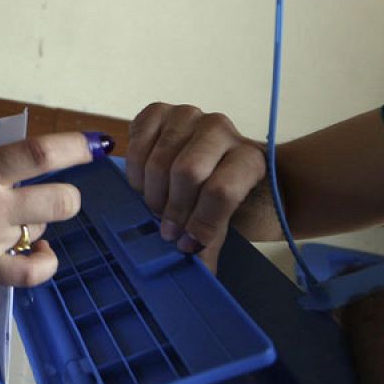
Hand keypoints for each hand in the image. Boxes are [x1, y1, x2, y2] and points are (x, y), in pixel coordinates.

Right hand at [0, 132, 90, 287]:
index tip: (94, 143)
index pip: (39, 154)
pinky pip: (30, 273)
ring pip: (41, 231)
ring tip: (10, 220)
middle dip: (67, 195)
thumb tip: (25, 174)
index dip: (75, 147)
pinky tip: (44, 253)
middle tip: (51, 191)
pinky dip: (44, 263)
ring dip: (35, 223)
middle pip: (61, 202)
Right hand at [126, 103, 266, 256]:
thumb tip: (198, 273)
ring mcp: (189, 115)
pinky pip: (138, 139)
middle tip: (166, 228)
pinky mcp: (160, 111)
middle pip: (187, 172)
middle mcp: (221, 129)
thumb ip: (212, 240)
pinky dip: (135, 167)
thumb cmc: (230, 198)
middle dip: (173, 208)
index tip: (187, 244)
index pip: (221, 190)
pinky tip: (143, 183)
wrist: (220, 165)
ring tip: (156, 206)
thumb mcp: (231, 221)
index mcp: (248, 158)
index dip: (200, 222)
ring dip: (152, 191)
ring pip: (159, 158)